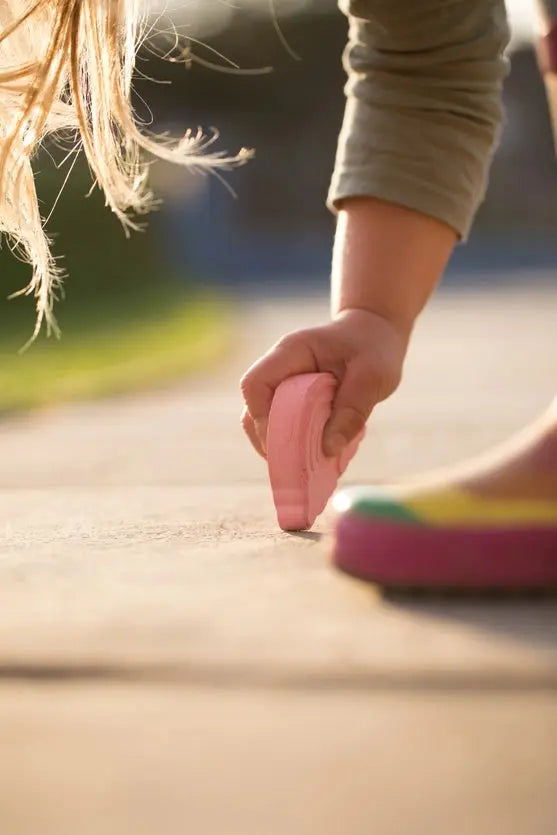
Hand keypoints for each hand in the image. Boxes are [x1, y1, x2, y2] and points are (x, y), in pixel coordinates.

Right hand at [240, 307, 409, 457]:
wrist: (375, 331)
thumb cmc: (373, 347)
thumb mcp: (373, 377)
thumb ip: (352, 410)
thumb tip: (327, 449)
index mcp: (291, 352)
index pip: (255, 384)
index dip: (262, 418)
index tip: (286, 443)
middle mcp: (280, 368)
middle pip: (253, 408)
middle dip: (269, 440)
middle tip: (295, 465)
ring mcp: (283, 384)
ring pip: (263, 420)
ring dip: (279, 444)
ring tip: (303, 466)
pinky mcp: (292, 398)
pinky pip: (282, 424)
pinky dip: (293, 442)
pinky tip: (314, 455)